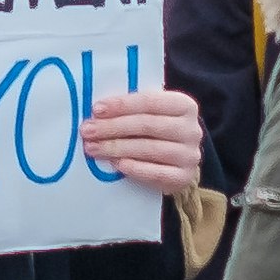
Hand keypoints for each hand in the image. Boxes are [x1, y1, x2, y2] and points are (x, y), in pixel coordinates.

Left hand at [82, 83, 205, 192]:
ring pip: (149, 149)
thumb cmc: (157, 130)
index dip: (121, 105)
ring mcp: (190, 155)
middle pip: (147, 125)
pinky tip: (116, 165)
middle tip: (87, 131)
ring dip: (116, 148)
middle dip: (113, 127)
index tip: (96, 110)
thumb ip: (132, 108)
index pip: (149, 101)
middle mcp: (191, 129)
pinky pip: (157, 173)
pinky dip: (135, 168)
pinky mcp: (184, 177)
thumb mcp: (151, 113)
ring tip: (93, 148)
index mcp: (184, 105)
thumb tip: (97, 110)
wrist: (179, 161)